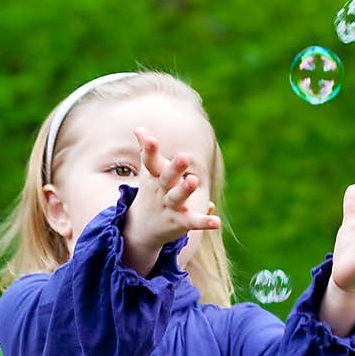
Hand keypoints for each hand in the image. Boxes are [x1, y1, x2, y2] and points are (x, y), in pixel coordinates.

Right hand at [126, 127, 221, 247]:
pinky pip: (192, 221)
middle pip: (167, 177)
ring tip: (194, 180)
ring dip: (185, 189)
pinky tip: (216, 221)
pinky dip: (204, 222)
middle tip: (183, 156)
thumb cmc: (152, 192)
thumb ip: (147, 151)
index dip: (150, 150)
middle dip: (175, 168)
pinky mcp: (179, 221)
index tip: (151, 139)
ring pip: (177, 197)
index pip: (150, 161)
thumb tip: (138, 128)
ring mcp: (169, 206)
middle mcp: (161, 190)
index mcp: (155, 176)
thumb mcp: (149, 172)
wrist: (141, 228)